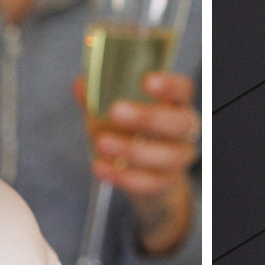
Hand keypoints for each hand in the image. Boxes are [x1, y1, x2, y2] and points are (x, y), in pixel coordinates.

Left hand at [81, 68, 198, 256]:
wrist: (148, 179)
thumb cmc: (132, 134)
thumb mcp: (116, 114)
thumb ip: (100, 98)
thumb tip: (80, 85)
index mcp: (176, 106)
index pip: (183, 90)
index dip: (169, 85)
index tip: (146, 80)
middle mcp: (184, 132)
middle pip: (180, 123)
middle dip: (149, 117)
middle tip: (116, 111)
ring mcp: (178, 160)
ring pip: (167, 156)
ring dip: (133, 150)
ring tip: (102, 143)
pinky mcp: (164, 184)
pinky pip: (149, 183)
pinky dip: (123, 176)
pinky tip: (100, 167)